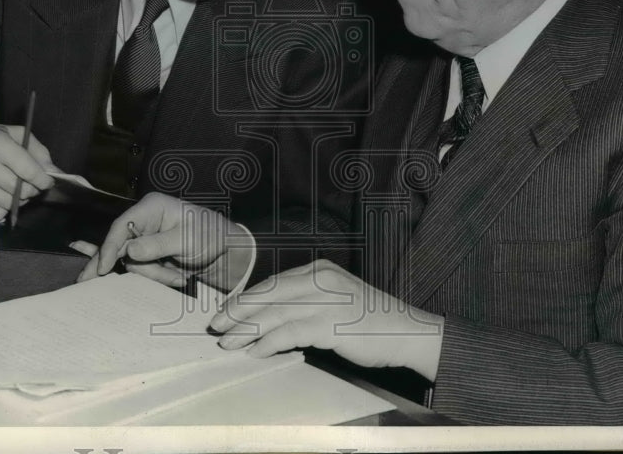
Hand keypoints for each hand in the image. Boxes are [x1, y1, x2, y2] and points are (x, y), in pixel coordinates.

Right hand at [0, 118, 54, 220]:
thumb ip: (38, 152)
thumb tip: (54, 173)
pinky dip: (1, 209)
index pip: (28, 170)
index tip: (47, 182)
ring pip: (8, 204)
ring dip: (17, 200)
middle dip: (31, 190)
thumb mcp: (15, 134)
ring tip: (12, 188)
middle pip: (20, 190)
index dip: (43, 180)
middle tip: (28, 184)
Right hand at [77, 192, 253, 289]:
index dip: (110, 247)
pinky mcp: (151, 256)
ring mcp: (147, 240)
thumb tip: (130, 252)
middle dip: (130, 265)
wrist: (229, 254)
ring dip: (156, 274)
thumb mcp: (186, 240)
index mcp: (152, 207)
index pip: (121, 226)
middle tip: (87, 281)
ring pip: (132, 263)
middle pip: (120, 246)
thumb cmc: (212, 236)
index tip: (103, 268)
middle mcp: (145, 221)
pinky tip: (96, 272)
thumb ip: (157, 245)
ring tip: (182, 275)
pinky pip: (140, 269)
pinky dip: (151, 276)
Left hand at [209, 260, 444, 380]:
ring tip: (228, 342)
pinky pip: (291, 332)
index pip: (274, 283)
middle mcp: (321, 280)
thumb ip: (306, 303)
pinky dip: (270, 342)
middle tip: (215, 324)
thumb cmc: (370, 321)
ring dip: (247, 330)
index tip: (226, 310)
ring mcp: (327, 300)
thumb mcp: (336, 300)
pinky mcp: (332, 324)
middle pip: (269, 294)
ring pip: (275, 314)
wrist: (407, 332)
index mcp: (320, 270)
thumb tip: (269, 318)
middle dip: (239, 310)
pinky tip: (256, 352)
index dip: (247, 297)